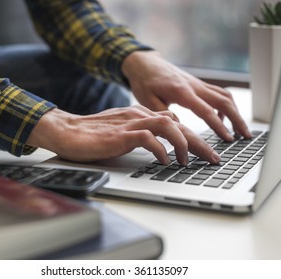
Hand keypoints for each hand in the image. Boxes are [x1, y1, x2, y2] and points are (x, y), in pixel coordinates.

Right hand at [26, 106, 220, 164]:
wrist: (67, 131)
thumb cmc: (92, 135)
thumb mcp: (123, 132)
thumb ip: (141, 134)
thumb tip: (161, 143)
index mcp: (140, 115)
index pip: (174, 122)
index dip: (192, 136)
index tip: (204, 151)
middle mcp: (139, 115)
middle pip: (178, 124)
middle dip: (199, 142)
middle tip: (213, 158)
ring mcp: (130, 123)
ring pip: (168, 126)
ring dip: (183, 144)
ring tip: (189, 161)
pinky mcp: (121, 134)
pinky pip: (148, 138)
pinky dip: (161, 150)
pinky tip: (165, 161)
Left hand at [122, 51, 251, 140]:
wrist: (145, 63)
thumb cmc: (144, 82)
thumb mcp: (148, 102)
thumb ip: (164, 117)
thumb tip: (180, 131)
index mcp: (182, 92)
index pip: (206, 111)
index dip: (219, 126)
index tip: (228, 139)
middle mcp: (194, 86)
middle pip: (224, 101)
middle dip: (238, 119)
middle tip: (245, 136)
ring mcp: (198, 84)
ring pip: (225, 96)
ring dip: (236, 112)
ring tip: (241, 130)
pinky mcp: (198, 84)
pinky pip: (218, 94)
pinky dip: (225, 106)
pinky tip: (222, 119)